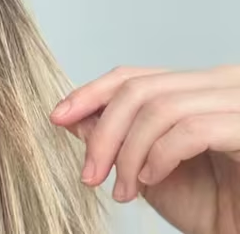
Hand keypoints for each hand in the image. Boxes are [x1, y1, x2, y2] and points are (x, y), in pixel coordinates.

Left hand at [50, 65, 239, 233]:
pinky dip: (160, 155)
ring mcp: (237, 101)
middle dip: (104, 134)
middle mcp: (219, 84)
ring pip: (160, 108)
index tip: (58, 117)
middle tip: (90, 174)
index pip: (132, 75)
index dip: (90, 94)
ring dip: (128, 154)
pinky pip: (191, 130)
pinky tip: (151, 179)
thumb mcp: (145, 168)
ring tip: (123, 189)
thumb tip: (72, 116)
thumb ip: (115, 138)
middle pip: (138, 89)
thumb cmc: (210, 204)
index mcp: (194, 87)